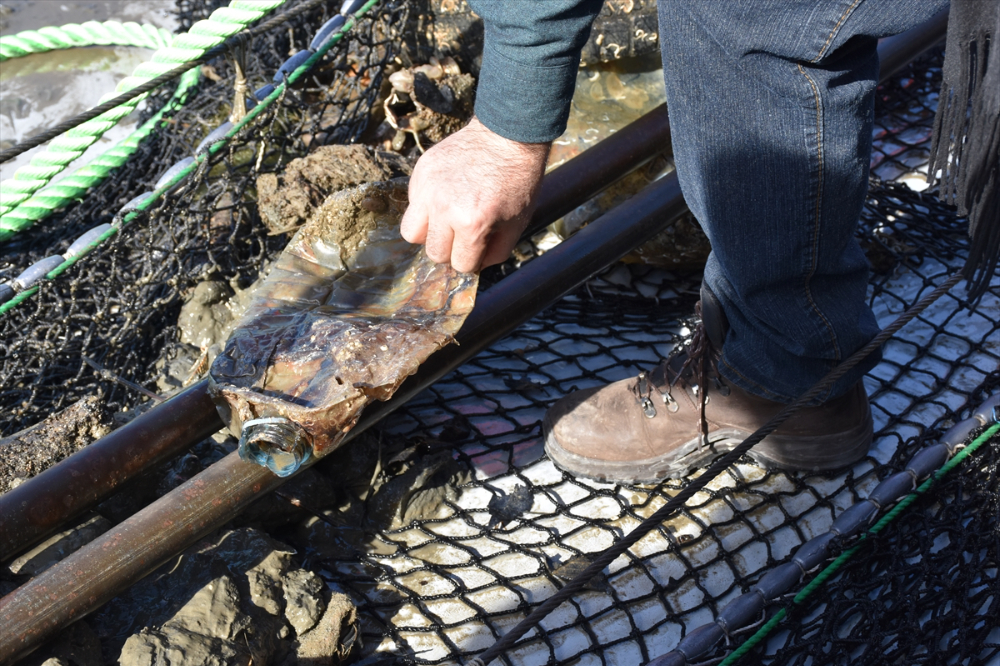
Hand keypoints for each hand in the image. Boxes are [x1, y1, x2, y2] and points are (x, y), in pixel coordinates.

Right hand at [400, 117, 549, 272]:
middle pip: (435, 253)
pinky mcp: (420, 172)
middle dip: (451, 249)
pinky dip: (426, 207)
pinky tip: (445, 195)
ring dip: (429, 233)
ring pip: (411, 233)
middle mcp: (444, 208)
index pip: (461, 264)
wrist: (507, 136)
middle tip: (463, 235)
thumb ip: (495, 252)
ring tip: (445, 221)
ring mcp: (428, 189)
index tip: (479, 246)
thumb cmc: (517, 182)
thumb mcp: (516, 224)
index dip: (473, 259)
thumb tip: (475, 265)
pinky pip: (413, 204)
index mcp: (472, 224)